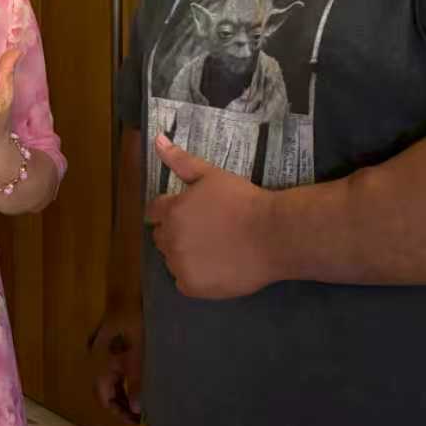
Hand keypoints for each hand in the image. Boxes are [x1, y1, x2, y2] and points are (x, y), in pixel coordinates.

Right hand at [89, 300, 143, 423]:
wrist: (138, 291)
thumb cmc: (138, 321)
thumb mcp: (141, 354)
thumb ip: (137, 382)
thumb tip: (137, 410)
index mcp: (101, 361)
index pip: (103, 395)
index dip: (117, 411)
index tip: (135, 422)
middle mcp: (100, 357)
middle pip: (107, 388)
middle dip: (122, 404)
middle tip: (141, 417)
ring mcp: (108, 348)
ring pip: (114, 378)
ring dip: (126, 392)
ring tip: (144, 404)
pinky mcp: (117, 340)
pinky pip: (119, 366)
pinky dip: (129, 379)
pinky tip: (142, 383)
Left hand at [146, 135, 279, 299]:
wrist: (272, 234)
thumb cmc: (243, 201)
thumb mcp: (211, 175)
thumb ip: (180, 160)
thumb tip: (157, 139)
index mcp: (171, 210)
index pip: (154, 212)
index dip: (169, 212)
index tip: (189, 215)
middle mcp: (170, 238)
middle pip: (161, 237)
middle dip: (176, 232)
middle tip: (206, 231)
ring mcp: (180, 264)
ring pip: (172, 260)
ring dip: (184, 255)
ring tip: (213, 248)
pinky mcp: (192, 286)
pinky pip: (183, 282)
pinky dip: (195, 277)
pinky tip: (215, 267)